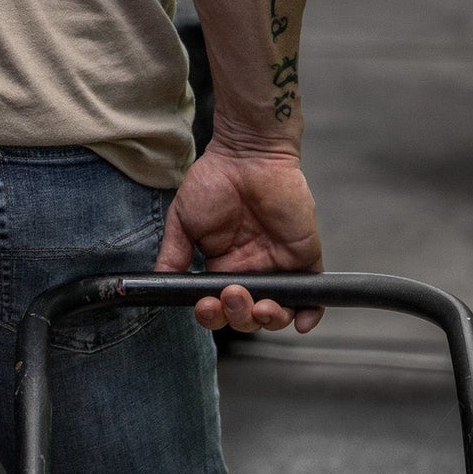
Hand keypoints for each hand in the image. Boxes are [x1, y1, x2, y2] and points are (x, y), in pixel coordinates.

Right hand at [154, 143, 323, 333]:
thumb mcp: (182, 219)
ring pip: (279, 312)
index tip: (206, 305)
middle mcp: (252, 271)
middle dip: (239, 317)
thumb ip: (173, 254)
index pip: (219, 308)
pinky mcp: (304, 256)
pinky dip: (311, 313)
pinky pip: (313, 295)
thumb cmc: (213, 180)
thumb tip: (159, 284)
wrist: (246, 153)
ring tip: (259, 305)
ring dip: (269, 320)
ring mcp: (280, 266)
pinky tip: (302, 321)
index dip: (213, 315)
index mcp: (224, 268)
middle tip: (232, 296)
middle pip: (248, 317)